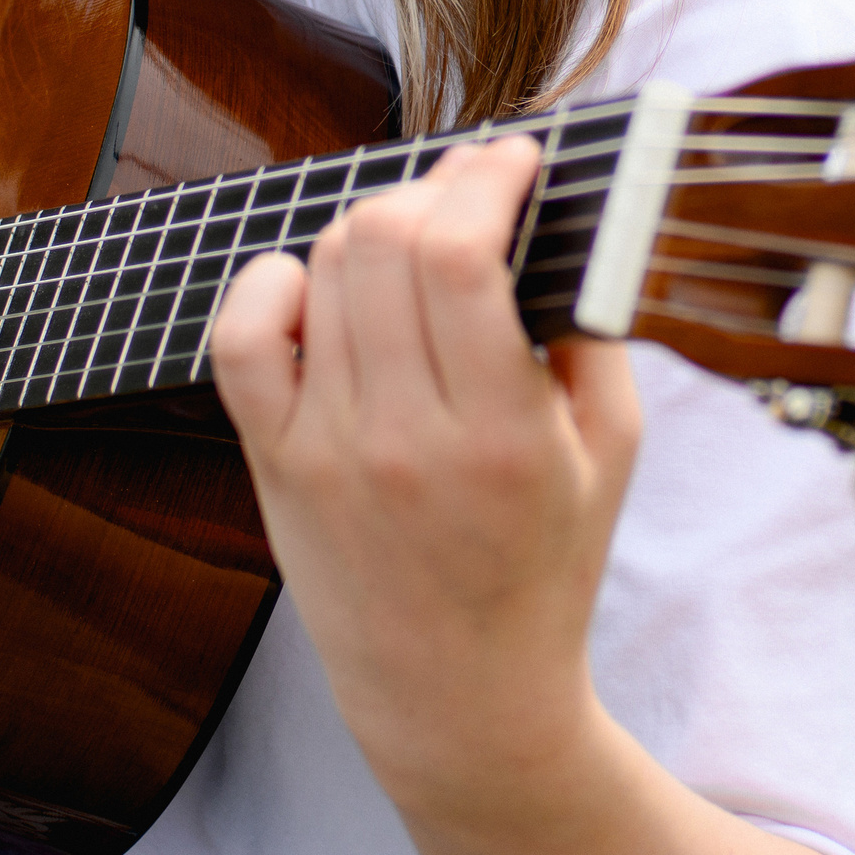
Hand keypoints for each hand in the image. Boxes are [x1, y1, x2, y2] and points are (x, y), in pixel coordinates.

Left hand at [212, 139, 854, 854]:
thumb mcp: (614, 454)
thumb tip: (553, 221)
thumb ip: (594, 335)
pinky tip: (320, 284)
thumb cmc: (544, 567)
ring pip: (325, 268)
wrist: (457, 697)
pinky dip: (274, 282)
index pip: (461, 255)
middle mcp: (403, 438)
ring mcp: (326, 450)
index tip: (516, 156)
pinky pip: (240, 336)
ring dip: (376, 222)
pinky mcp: (274, 464)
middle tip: (470, 192)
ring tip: (415, 238)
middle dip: (435, 184)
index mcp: (501, 435)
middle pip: (386, 241)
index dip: (485, 175)